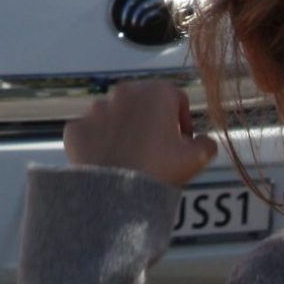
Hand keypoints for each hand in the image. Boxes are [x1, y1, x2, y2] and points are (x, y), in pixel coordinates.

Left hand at [60, 78, 216, 187]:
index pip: (176, 98)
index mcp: (156, 92)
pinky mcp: (76, 127)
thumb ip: (206, 144)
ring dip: (124, 129)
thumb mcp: (196, 158)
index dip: (182, 120)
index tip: (182, 140)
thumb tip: (205, 142)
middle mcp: (123, 92)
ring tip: (131, 156)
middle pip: (143, 102)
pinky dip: (98, 142)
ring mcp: (96, 108)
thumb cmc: (158, 168)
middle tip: (157, 149)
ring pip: (115, 114)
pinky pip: (90, 131)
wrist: (116, 191)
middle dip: (151, 121)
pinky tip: (108, 161)